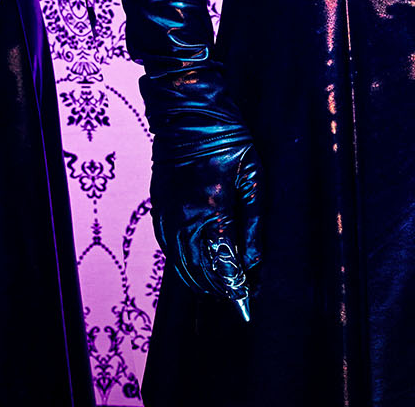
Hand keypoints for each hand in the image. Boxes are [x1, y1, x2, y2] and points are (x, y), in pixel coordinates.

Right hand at [146, 66, 261, 320]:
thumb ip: (255, 223)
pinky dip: (184, 263)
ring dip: (201, 279)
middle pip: (200, 271)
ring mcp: (167, 216)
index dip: (235, 288)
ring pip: (181, 265)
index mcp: (211, 212)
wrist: (186, 110)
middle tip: (241, 294)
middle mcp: (184, 219)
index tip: (248, 303)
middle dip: (221, 287)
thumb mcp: (253, 177)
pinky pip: (170, 248)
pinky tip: (199, 263)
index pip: (222, 265)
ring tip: (223, 285)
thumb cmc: (227, 138)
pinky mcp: (159, 209)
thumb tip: (255, 261)